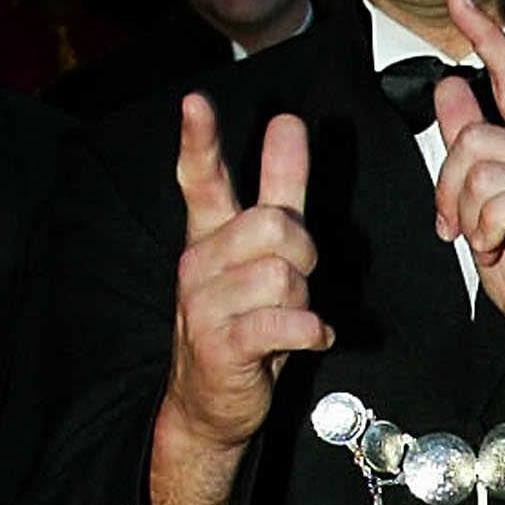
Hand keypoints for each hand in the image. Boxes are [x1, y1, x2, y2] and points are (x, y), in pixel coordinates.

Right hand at [164, 95, 330, 456]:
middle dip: (305, 251)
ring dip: (305, 298)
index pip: (201, 179)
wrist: (210, 401)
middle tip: (297, 277)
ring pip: (284, 275)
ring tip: (291, 314)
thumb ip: (278, 185)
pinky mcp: (221, 344)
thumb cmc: (241, 321)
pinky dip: (309, 330)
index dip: (200, 141)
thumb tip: (287, 123)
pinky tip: (307, 336)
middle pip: (273, 225)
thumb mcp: (261, 249)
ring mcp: (205, 304)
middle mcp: (200, 263)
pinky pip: (284, 322)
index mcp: (209, 235)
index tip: (195, 103)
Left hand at [433, 0, 504, 387]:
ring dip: (467, 213)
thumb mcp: (482, 206)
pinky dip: (488, 228)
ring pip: (482, 164)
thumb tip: (450, 89)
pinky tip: (502, 250)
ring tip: (487, 244)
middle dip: (446, 186)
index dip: (488, 36)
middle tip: (455, 228)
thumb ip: (470, 148)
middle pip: (475, 134)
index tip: (460, 1)